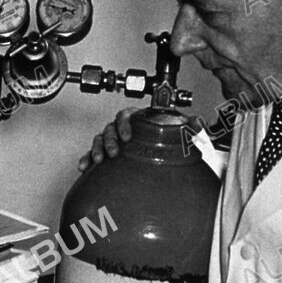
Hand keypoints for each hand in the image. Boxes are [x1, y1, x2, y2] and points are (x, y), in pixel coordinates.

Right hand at [76, 107, 206, 170]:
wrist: (152, 154)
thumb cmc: (160, 138)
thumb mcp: (176, 131)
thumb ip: (187, 126)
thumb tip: (197, 123)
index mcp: (135, 120)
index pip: (126, 115)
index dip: (125, 125)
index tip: (128, 137)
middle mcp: (121, 129)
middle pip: (110, 128)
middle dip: (111, 140)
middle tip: (115, 152)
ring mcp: (111, 141)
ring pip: (99, 140)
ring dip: (98, 149)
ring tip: (100, 160)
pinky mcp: (104, 154)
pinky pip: (90, 154)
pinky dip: (86, 159)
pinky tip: (84, 167)